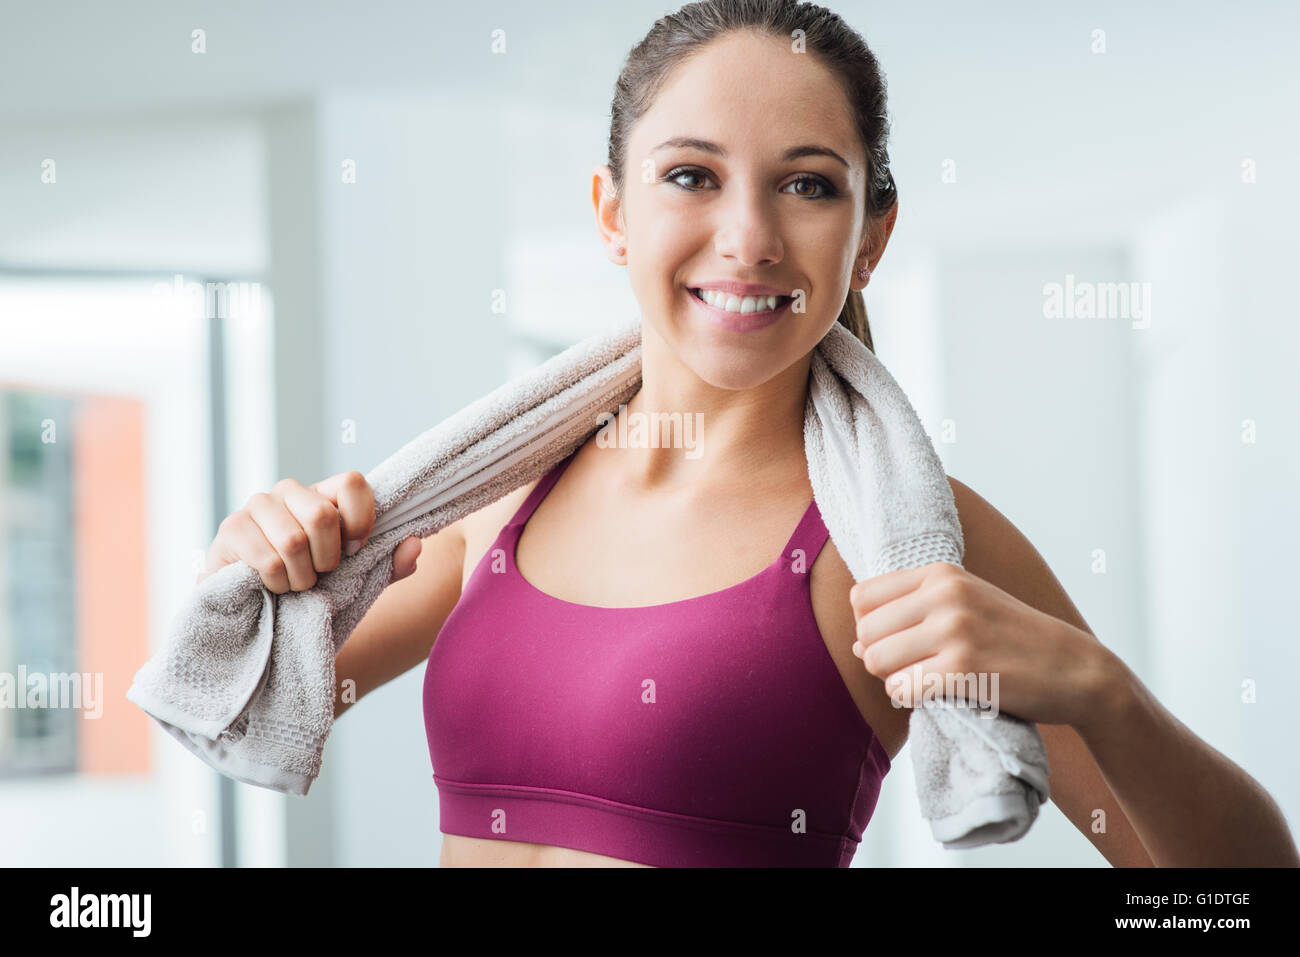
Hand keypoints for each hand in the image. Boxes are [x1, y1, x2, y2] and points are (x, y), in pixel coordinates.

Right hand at [201, 471, 421, 591]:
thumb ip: (391, 564)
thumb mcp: (358, 578)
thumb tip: (415, 543)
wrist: (255, 607)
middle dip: (327, 559)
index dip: (360, 521)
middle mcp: (291, 490)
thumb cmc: (311, 582)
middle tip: (319, 574)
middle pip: (322, 515)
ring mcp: (258, 505)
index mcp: (325, 495)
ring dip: (301, 577)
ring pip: (293, 540)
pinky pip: (266, 559)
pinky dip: (277, 583)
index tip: (355, 551)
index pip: (353, 483)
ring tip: (296, 584)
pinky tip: (273, 585)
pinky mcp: (231, 528)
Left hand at [849, 561, 1106, 726]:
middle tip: (911, 668)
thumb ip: (912, 611)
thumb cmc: (1012, 638)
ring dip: (892, 679)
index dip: (870, 625)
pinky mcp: (962, 669)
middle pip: (865, 631)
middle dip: (878, 656)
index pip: (863, 596)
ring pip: (876, 660)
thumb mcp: (966, 602)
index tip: (897, 641)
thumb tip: (855, 642)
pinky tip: (936, 694)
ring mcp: (954, 630)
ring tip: (924, 680)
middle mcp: (944, 594)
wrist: (1074, 668)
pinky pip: (901, 688)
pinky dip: (909, 698)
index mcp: (941, 573)